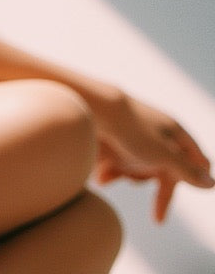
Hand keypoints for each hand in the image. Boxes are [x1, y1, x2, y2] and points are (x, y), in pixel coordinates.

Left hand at [91, 92, 213, 222]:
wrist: (93, 104)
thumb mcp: (163, 154)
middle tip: (133, 185)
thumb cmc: (132, 130)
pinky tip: (99, 178)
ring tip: (104, 179)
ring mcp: (135, 130)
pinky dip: (110, 168)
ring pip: (136, 162)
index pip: (194, 159)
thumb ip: (186, 170)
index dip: (191, 178)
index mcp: (175, 131)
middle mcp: (157, 129)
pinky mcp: (115, 131)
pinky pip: (117, 156)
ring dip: (122, 174)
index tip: (184, 189)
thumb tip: (212, 183)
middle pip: (161, 164)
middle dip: (144, 178)